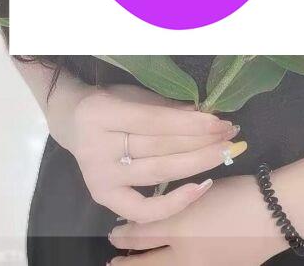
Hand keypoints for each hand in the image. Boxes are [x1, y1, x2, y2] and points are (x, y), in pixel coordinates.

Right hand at [65, 84, 245, 222]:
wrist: (73, 121)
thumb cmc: (109, 103)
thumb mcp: (133, 95)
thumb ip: (166, 107)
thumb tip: (206, 115)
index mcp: (101, 113)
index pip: (155, 121)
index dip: (190, 123)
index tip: (219, 121)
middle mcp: (97, 148)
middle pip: (159, 147)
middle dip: (200, 141)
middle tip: (230, 136)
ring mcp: (99, 176)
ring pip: (158, 173)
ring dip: (197, 163)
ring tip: (223, 153)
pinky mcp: (102, 197)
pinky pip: (143, 209)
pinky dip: (173, 202)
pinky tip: (200, 188)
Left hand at [108, 174, 287, 264]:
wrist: (275, 214)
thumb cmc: (236, 194)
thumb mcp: (200, 192)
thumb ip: (173, 204)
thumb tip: (151, 216)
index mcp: (179, 228)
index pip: (140, 235)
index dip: (123, 235)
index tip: (114, 234)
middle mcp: (186, 256)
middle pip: (147, 263)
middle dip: (127, 263)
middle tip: (113, 263)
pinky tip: (173, 265)